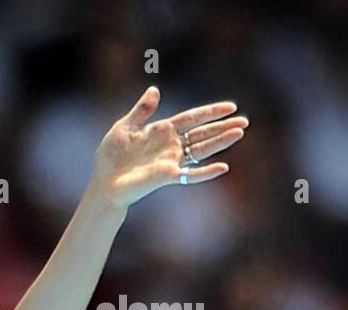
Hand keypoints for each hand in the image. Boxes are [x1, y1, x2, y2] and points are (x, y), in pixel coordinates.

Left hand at [88, 86, 247, 208]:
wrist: (103, 182)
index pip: (192, 118)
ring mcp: (171, 161)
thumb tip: (155, 89)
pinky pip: (190, 174)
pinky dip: (206, 172)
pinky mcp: (167, 176)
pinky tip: (223, 167)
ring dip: (220, 142)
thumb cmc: (110, 157)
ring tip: (239, 133)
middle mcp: (171, 146)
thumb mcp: (124, 127)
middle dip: (223, 127)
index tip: (231, 107)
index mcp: (162, 131)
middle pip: (202, 134)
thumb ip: (141, 110)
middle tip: (245, 122)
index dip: (210, 112)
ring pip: (201, 150)